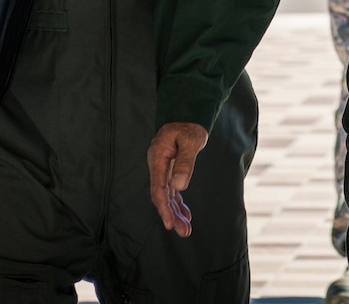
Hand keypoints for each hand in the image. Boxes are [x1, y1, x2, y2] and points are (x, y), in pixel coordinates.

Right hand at [147, 122, 211, 236]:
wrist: (186, 116)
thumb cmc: (189, 126)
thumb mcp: (191, 141)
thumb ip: (185, 162)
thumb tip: (180, 187)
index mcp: (158, 158)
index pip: (158, 188)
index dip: (163, 207)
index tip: (169, 222)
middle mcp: (158, 166)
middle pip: (161, 196)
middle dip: (171, 215)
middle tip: (183, 232)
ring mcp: (162, 169)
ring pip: (167, 196)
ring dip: (175, 213)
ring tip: (185, 229)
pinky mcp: (169, 171)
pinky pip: (172, 191)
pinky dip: (178, 204)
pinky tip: (186, 215)